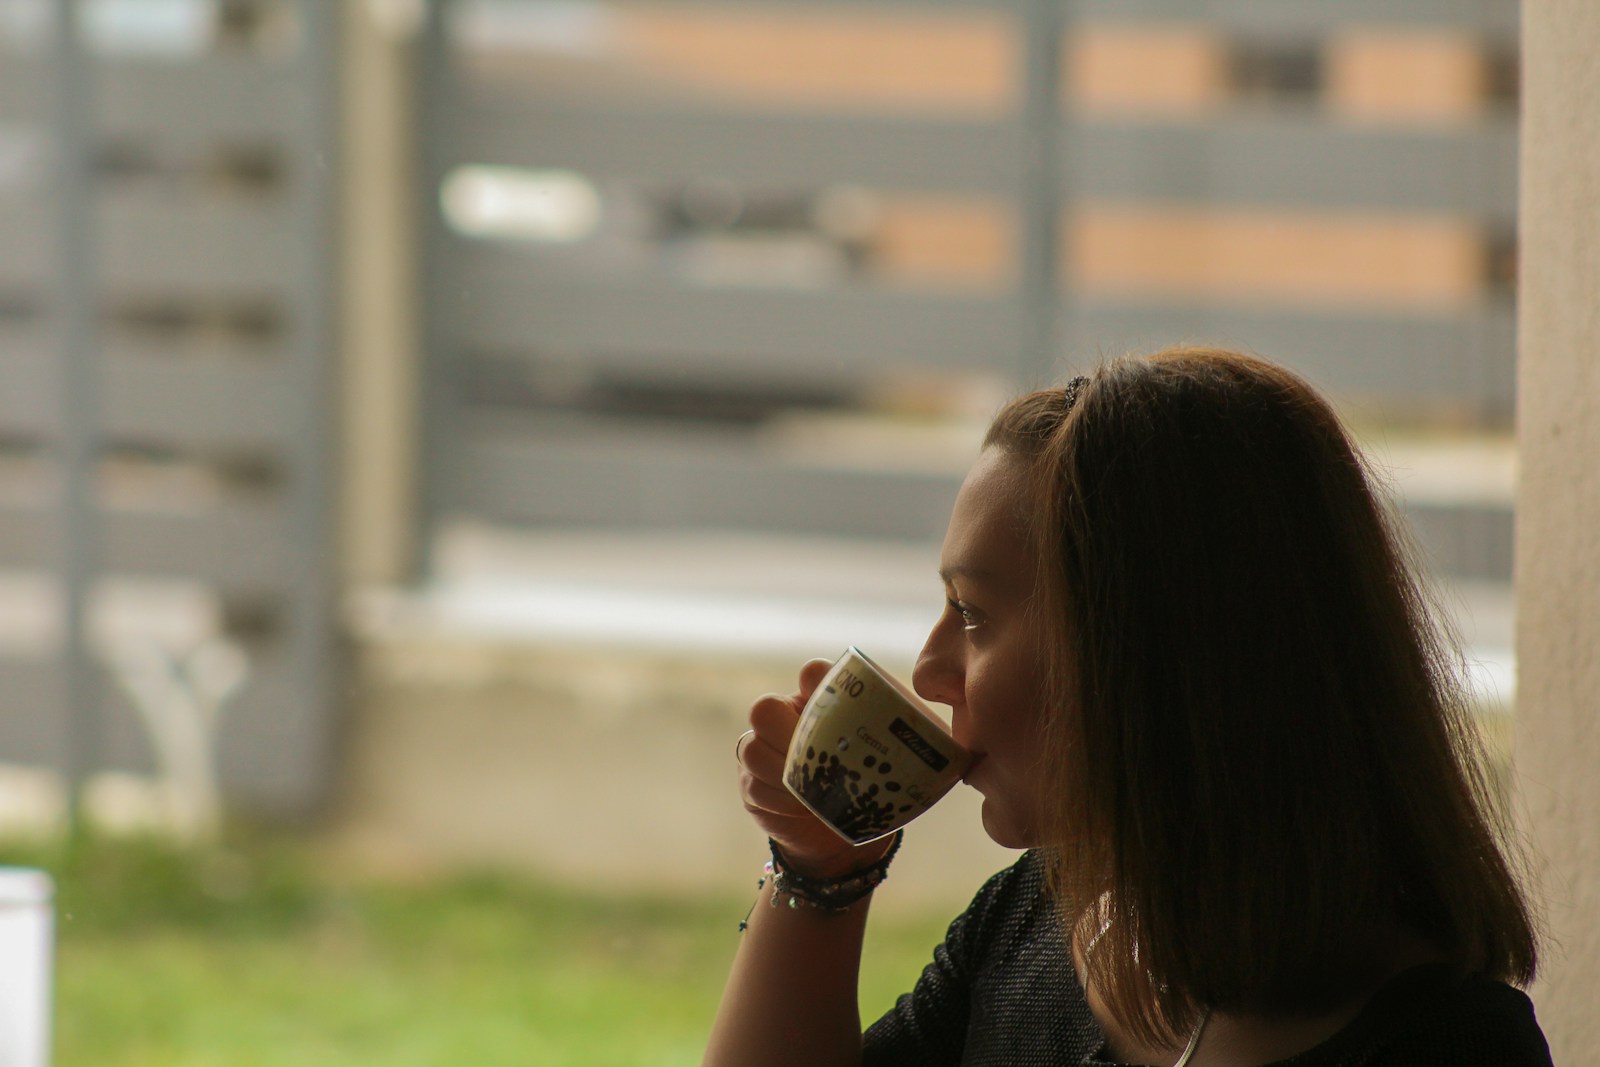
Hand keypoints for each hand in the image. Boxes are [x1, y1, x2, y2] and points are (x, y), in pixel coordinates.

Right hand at [737, 659, 896, 877]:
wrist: (841, 834)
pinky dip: (778, 799)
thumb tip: (962, 753)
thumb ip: (911, 747)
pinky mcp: (751, 784)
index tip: (830, 694)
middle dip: (784, 728)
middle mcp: (787, 719)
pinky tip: (800, 808)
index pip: (812, 674)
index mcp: (823, 703)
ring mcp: (763, 751)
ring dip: (782, 770)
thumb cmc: (872, 786)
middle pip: (766, 707)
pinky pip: (752, 784)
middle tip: (813, 752)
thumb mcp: (893, 763)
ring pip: (753, 747)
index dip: (815, 679)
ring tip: (811, 789)